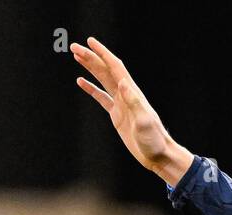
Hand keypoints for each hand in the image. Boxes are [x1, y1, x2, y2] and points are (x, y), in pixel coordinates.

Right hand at [71, 36, 195, 185]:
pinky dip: (91, 88)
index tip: (89, 42)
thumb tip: (123, 82)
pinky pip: (101, 98)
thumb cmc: (153, 139)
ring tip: (76, 57)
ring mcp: (121, 104)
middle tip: (74, 47)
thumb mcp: (144, 121)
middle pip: (105, 70)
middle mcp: (126, 94)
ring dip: (90, 68)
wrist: (157, 154)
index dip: (102, 53)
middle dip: (90, 57)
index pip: (114, 67)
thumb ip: (134, 102)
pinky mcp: (117, 115)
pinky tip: (81, 81)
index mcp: (132, 92)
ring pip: (102, 80)